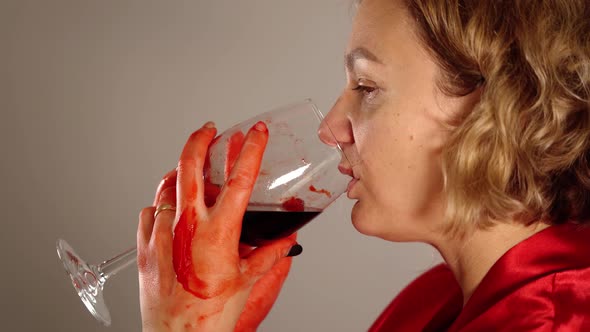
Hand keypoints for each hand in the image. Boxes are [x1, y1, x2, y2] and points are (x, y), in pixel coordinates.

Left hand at [137, 121, 298, 330]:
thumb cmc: (210, 314)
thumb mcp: (248, 280)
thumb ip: (270, 255)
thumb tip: (286, 242)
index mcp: (217, 232)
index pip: (239, 179)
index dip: (251, 149)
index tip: (256, 133)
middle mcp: (187, 226)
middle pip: (189, 165)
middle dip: (200, 139)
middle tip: (209, 129)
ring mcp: (162, 233)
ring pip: (167, 185)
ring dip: (181, 172)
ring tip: (191, 168)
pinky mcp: (146, 244)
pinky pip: (150, 210)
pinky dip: (162, 202)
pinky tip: (171, 207)